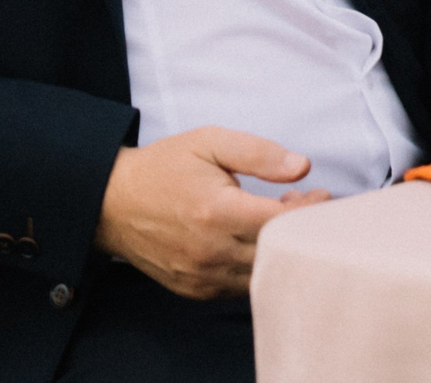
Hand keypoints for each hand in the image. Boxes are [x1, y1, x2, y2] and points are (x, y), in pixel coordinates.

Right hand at [93, 128, 329, 300]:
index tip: (319, 193)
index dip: (310, 210)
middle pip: (278, 251)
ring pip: (262, 274)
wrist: (110, 202)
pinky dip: (257, 266)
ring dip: (280, 249)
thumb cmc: (164, 167)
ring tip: (277, 218)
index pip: (282, 223)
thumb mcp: (210, 142)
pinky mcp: (194, 289)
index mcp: (216, 212)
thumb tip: (303, 167)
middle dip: (301, 229)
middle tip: (305, 203)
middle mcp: (209, 251)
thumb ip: (259, 153)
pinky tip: (255, 239)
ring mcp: (200, 275)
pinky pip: (240, 287)